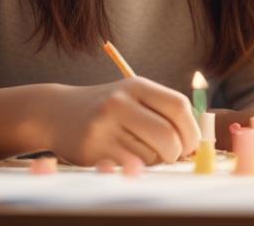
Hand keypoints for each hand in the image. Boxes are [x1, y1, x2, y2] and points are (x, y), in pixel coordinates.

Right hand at [45, 77, 198, 166]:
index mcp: (136, 85)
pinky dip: (134, 168)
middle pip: (167, 135)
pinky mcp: (92, 149)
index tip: (191, 143)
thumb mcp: (133, 96)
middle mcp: (119, 102)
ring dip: (152, 160)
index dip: (191, 129)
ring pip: (149, 155)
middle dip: (175, 152)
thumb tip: (197, 142)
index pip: (178, 106)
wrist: (56, 112)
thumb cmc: (107, 108)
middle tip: (170, 155)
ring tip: (138, 150)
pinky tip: (123, 157)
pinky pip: (128, 167)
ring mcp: (104, 125)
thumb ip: (163, 111)